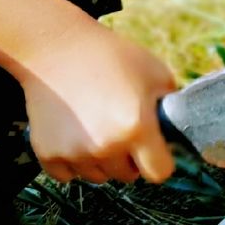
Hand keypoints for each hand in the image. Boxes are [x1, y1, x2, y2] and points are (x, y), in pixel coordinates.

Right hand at [19, 24, 176, 185]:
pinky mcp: (47, 154)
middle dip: (129, 157)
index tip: (154, 147)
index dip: (160, 159)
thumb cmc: (110, 57)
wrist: (56, 48)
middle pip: (128, 175)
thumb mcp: (156, 73)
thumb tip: (177, 132)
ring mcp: (74, 153)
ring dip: (101, 160)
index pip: (159, 172)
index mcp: (136, 128)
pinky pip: (67, 175)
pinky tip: (74, 132)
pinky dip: (72, 161)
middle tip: (120, 126)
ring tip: (95, 124)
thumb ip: (171, 109)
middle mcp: (106, 146)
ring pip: (98, 176)